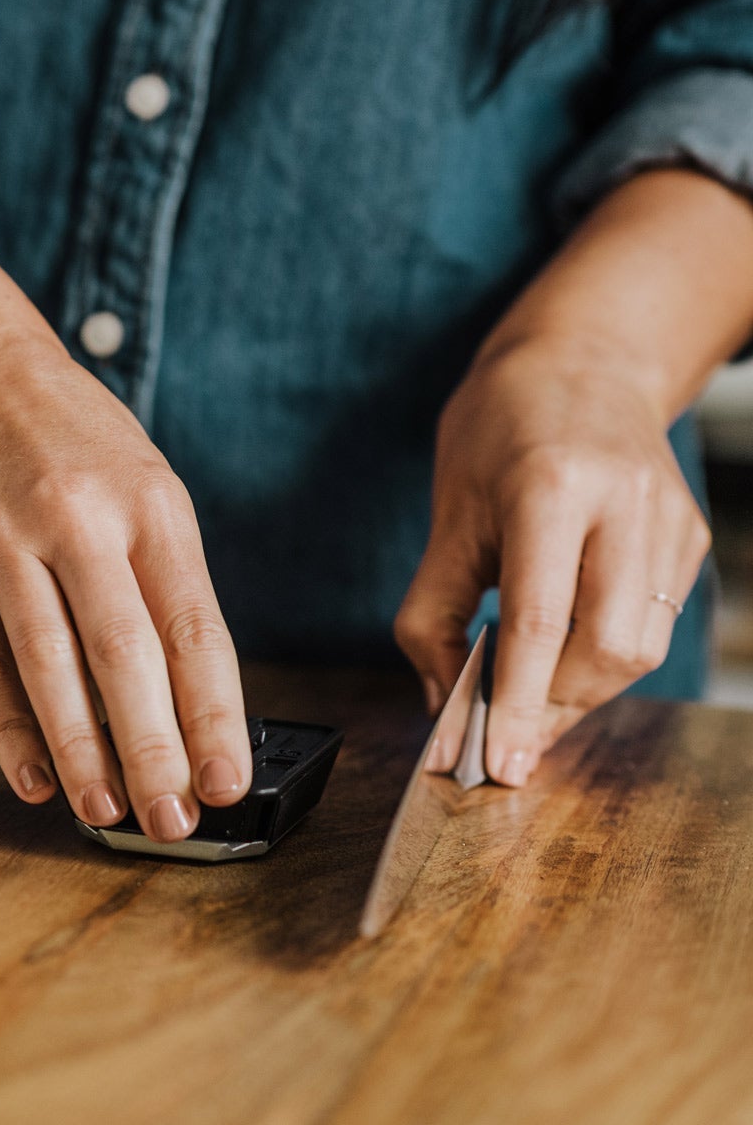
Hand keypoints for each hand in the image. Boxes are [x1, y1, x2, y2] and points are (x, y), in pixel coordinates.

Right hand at [0, 333, 252, 839]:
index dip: (212, 715)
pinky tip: (33, 777)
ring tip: (105, 810)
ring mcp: (4, 542)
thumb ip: (168, 583)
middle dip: (153, 748)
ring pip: (47, 663)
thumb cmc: (73, 444)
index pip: (192, 628)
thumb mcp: (146, 488)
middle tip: (171, 820)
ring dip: (78, 750)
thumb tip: (192, 707)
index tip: (227, 782)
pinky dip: (8, 727)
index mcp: (148, 506)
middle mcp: (77, 521)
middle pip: (123, 653)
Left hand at [395, 338, 709, 784]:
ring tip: (529, 696)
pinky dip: (605, 656)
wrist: (584, 361)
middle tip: (505, 733)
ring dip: (581, 690)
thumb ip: (434, 612)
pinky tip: (566, 651)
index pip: (542, 621)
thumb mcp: (448, 513)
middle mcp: (626, 504)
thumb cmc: (500, 431)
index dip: (520, 703)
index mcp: (552, 488)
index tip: (500, 763)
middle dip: (555, 706)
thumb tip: (441, 703)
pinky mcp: (690, 538)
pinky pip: (653, 623)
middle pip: (608, 649)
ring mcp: (669, 522)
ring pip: (639, 649)